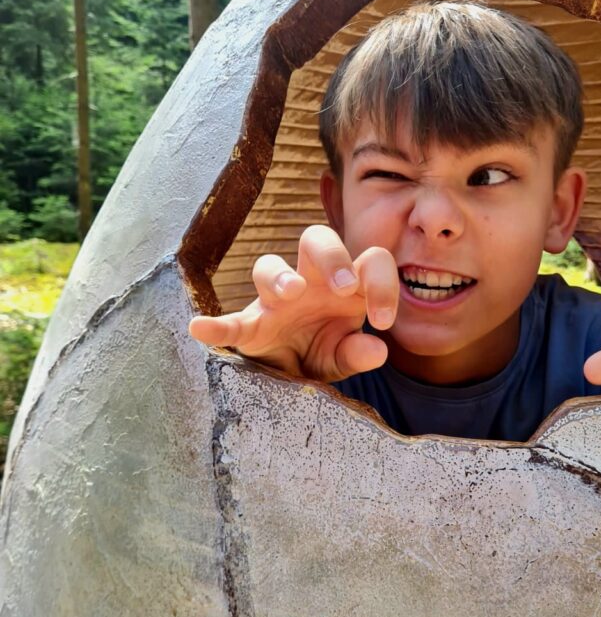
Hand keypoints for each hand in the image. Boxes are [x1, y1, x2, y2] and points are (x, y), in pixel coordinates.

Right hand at [188, 225, 398, 381]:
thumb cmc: (320, 353)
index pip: (370, 262)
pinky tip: (201, 329)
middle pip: (317, 239)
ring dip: (280, 275)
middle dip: (332, 256)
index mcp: (344, 286)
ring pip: (268, 264)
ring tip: (292, 293)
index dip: (382, 284)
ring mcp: (275, 301)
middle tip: (344, 286)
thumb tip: (376, 349)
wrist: (289, 378)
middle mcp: (310, 282)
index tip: (382, 321)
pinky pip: (230, 322)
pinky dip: (216, 326)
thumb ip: (358, 354)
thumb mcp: (342, 358)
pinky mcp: (248, 327)